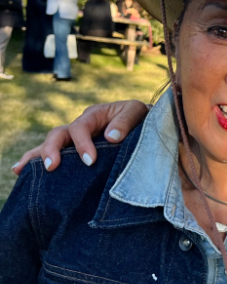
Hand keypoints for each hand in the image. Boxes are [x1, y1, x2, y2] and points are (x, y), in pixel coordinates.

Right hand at [11, 100, 148, 174]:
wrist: (147, 126)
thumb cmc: (142, 118)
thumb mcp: (137, 112)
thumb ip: (126, 121)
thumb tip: (111, 137)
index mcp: (94, 115)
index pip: (80, 127)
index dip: (82, 144)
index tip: (89, 162)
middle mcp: (81, 126)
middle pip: (59, 134)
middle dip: (52, 150)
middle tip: (52, 167)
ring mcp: (76, 140)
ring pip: (51, 144)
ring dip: (36, 156)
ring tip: (21, 169)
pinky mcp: (77, 153)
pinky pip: (55, 155)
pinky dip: (36, 161)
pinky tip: (20, 171)